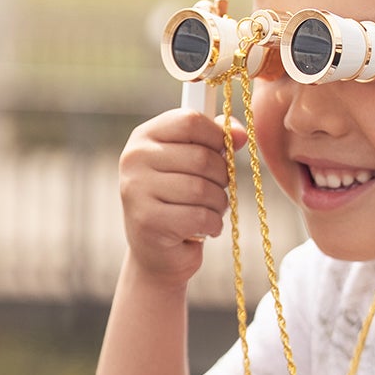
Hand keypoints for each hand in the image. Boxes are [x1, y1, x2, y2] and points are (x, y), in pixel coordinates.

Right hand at [119, 108, 246, 285]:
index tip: (222, 153)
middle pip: (202, 157)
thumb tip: (241, 133)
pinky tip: (206, 228)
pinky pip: (200, 216)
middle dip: (222, 178)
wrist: (157, 254)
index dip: (216, 137)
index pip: (189, 121)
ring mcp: (137, 190)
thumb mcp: (193, 165)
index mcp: (143, 137)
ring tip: (211, 211)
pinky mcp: (148, 221)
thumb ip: (214, 141)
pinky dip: (213, 225)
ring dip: (219, 204)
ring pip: (203, 189)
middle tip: (217, 191)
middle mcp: (134, 159)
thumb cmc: (179, 203)